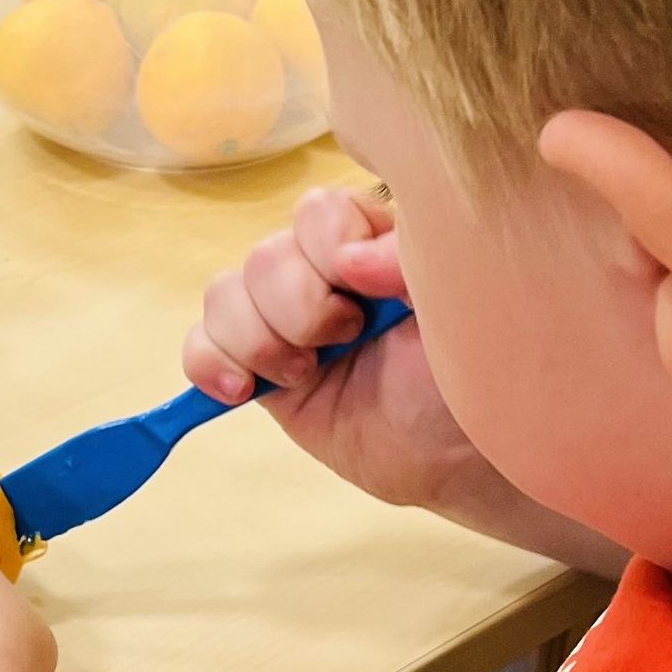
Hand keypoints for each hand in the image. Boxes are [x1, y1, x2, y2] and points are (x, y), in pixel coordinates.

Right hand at [185, 185, 488, 512]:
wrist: (455, 458)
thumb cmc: (469, 376)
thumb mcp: (461, 309)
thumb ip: (410, 262)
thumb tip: (351, 261)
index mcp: (371, 243)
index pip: (317, 213)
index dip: (328, 249)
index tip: (366, 290)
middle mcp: (323, 273)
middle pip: (265, 257)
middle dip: (300, 309)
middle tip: (347, 342)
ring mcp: (285, 321)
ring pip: (224, 294)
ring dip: (260, 341)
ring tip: (306, 375)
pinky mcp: (260, 369)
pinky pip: (202, 346)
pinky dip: (211, 364)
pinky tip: (243, 390)